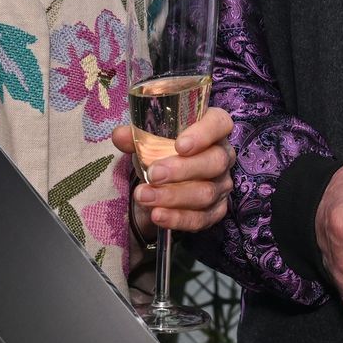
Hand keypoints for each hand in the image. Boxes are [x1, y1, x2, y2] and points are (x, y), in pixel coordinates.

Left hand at [113, 106, 235, 233]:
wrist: (162, 182)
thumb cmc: (162, 151)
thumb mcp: (148, 140)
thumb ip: (136, 136)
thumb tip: (120, 136)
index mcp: (213, 129)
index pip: (220, 123)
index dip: (203, 134)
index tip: (180, 145)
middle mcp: (223, 155)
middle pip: (214, 162)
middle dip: (182, 170)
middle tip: (154, 174)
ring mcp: (221, 185)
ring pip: (206, 193)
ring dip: (172, 196)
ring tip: (144, 196)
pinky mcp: (216, 211)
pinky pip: (201, 218)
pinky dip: (178, 218)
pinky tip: (157, 215)